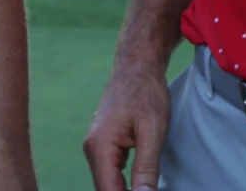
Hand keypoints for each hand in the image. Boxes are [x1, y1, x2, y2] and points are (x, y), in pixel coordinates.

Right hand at [84, 59, 171, 190]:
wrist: (136, 67)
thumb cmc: (145, 93)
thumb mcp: (153, 132)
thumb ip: (147, 168)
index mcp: (100, 147)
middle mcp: (92, 148)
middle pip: (105, 189)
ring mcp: (95, 146)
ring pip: (107, 182)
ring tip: (146, 189)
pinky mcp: (103, 144)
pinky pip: (109, 172)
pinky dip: (122, 184)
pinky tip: (138, 187)